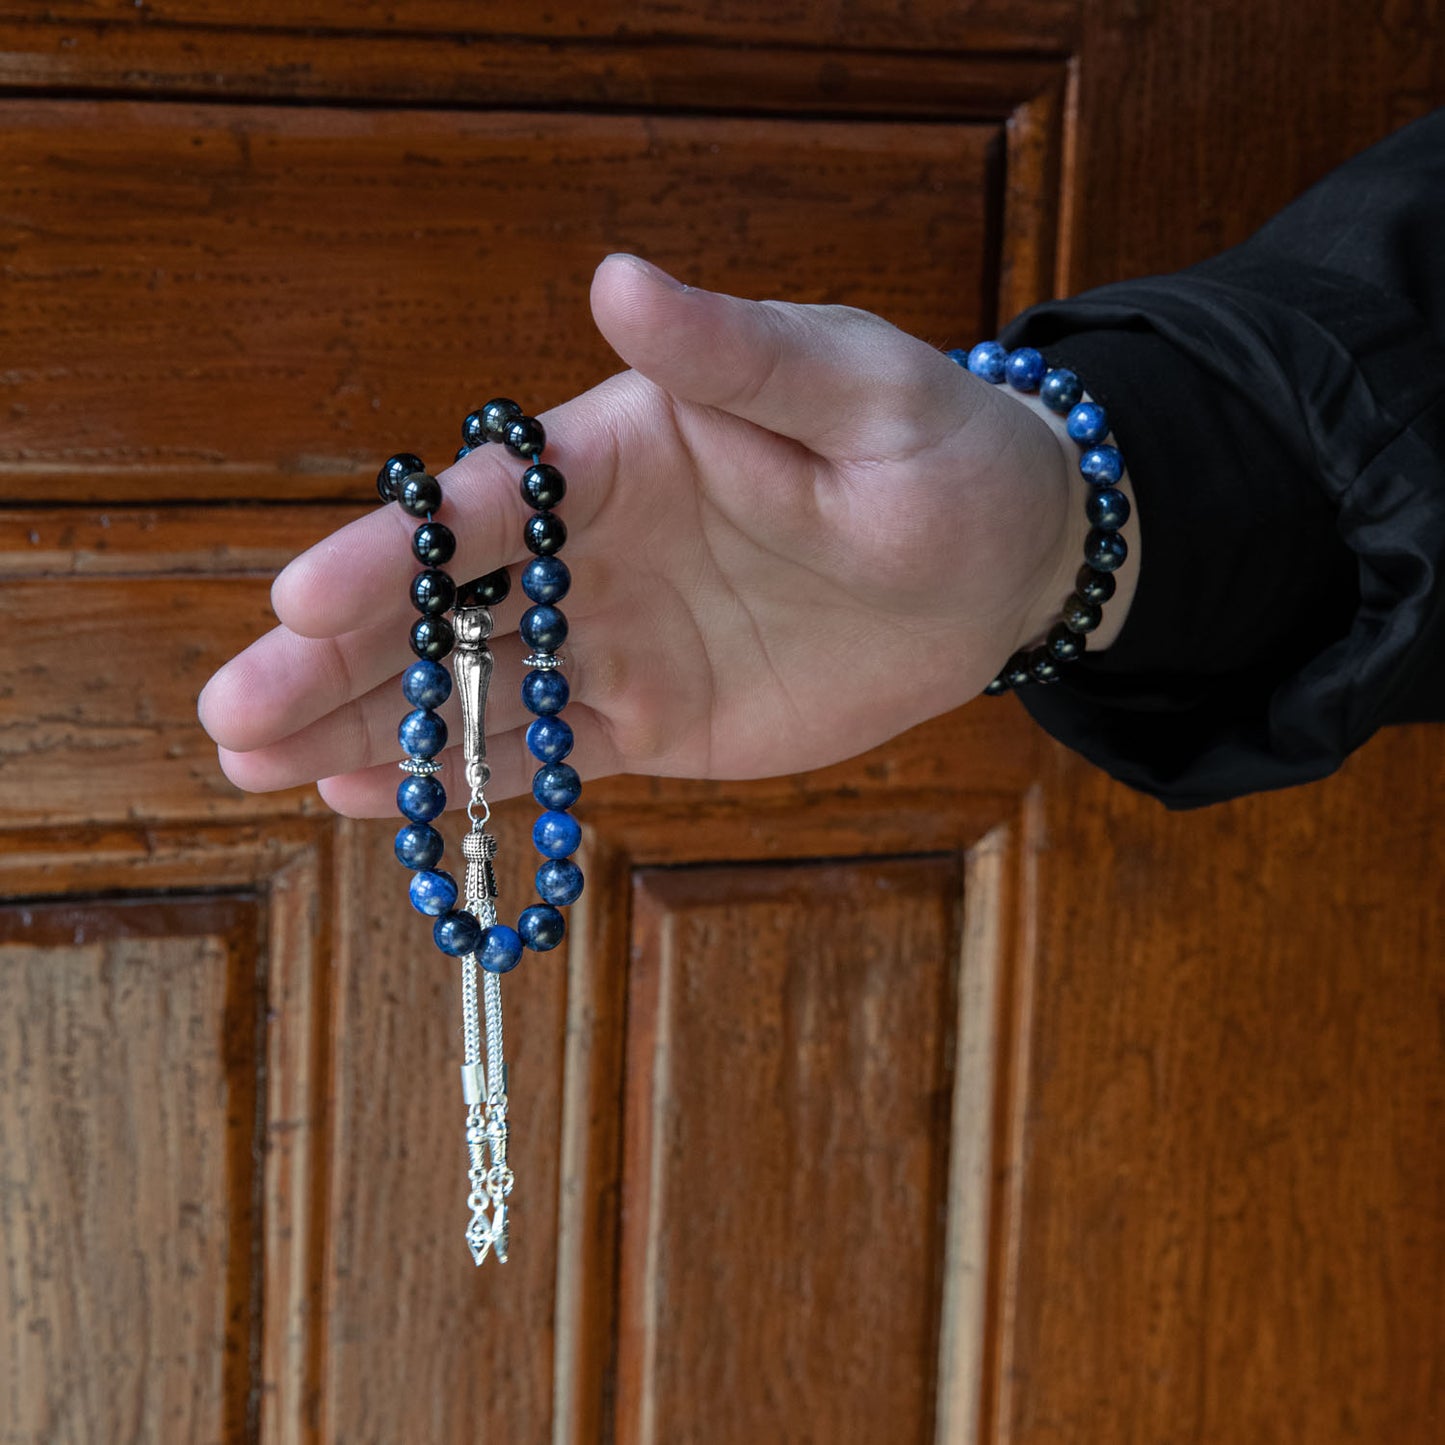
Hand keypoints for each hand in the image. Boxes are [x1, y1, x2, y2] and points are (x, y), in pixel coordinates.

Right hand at [199, 255, 1118, 815]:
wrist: (996, 566)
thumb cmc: (931, 453)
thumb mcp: (851, 388)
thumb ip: (736, 353)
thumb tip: (618, 281)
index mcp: (623, 452)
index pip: (487, 505)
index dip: (393, 553)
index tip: (299, 597)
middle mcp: (595, 549)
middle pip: (446, 606)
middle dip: (337, 659)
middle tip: (228, 715)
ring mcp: (617, 641)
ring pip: (477, 690)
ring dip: (371, 730)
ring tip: (255, 765)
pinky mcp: (654, 719)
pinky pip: (550, 754)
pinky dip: (473, 780)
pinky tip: (383, 804)